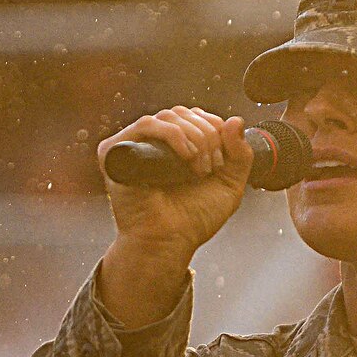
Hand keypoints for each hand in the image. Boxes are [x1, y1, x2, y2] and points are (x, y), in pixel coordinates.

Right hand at [95, 108, 250, 325]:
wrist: (168, 243)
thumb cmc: (192, 220)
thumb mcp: (229, 185)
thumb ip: (240, 154)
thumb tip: (236, 120)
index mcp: (175, 145)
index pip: (195, 116)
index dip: (215, 129)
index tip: (222, 160)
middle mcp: (153, 142)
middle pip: (184, 113)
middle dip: (208, 135)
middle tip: (212, 167)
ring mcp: (134, 144)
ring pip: (169, 116)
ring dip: (194, 137)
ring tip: (200, 169)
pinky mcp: (116, 151)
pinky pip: (147, 125)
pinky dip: (173, 135)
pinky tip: (186, 157)